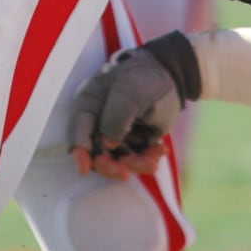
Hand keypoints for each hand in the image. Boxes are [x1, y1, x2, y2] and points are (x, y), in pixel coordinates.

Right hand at [68, 31, 200, 178]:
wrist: (171, 78)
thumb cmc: (145, 79)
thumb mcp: (131, 93)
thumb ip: (116, 117)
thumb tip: (106, 143)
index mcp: (90, 104)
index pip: (79, 130)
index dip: (79, 151)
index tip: (85, 169)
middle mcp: (98, 121)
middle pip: (95, 151)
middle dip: (110, 165)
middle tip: (125, 172)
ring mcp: (115, 133)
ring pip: (117, 159)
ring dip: (134, 164)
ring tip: (154, 160)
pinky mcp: (131, 141)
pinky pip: (135, 158)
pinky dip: (147, 158)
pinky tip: (160, 150)